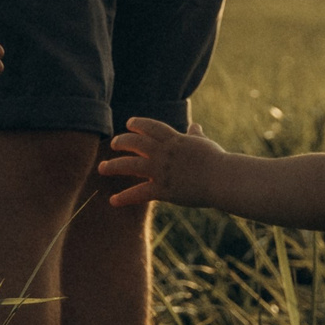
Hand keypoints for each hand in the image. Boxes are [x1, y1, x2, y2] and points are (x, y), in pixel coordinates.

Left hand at [99, 117, 228, 207]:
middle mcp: (164, 153)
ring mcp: (161, 171)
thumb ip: (196, 135)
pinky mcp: (163, 189)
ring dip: (113, 166)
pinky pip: (138, 193)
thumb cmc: (218, 160)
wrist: (222, 178)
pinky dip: (124, 197)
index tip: (129, 124)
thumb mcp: (205, 143)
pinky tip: (113, 201)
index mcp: (175, 140)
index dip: (138, 124)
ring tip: (102, 168)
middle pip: (135, 143)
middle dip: (121, 142)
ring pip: (129, 165)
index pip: (151, 127)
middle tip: (113, 144)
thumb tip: (195, 126)